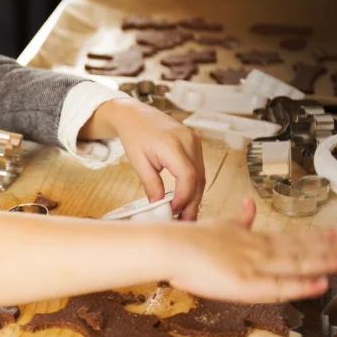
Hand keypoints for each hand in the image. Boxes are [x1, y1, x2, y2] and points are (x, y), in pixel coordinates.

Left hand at [104, 99, 205, 220]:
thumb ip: (151, 184)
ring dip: (195, 196)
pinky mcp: (195, 144)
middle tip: (184, 221)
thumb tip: (159, 205)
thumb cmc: (134, 134)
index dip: (183, 197)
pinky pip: (199, 169)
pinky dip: (194, 185)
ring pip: (202, 175)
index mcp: (172, 143)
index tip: (173, 210)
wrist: (136, 115)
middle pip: (198, 178)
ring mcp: (195, 141)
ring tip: (185, 214)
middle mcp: (188, 141)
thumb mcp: (138, 162)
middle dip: (192, 202)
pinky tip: (186, 198)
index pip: (187, 175)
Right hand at [169, 197, 336, 302]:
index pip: (292, 236)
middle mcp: (256, 249)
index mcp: (251, 237)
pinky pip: (279, 286)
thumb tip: (249, 204)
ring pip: (296, 263)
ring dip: (325, 260)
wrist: (168, 246)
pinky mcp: (244, 283)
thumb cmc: (187, 240)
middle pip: (300, 247)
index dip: (319, 236)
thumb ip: (239, 218)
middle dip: (331, 245)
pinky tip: (321, 283)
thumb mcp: (218, 224)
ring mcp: (252, 265)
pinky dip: (301, 285)